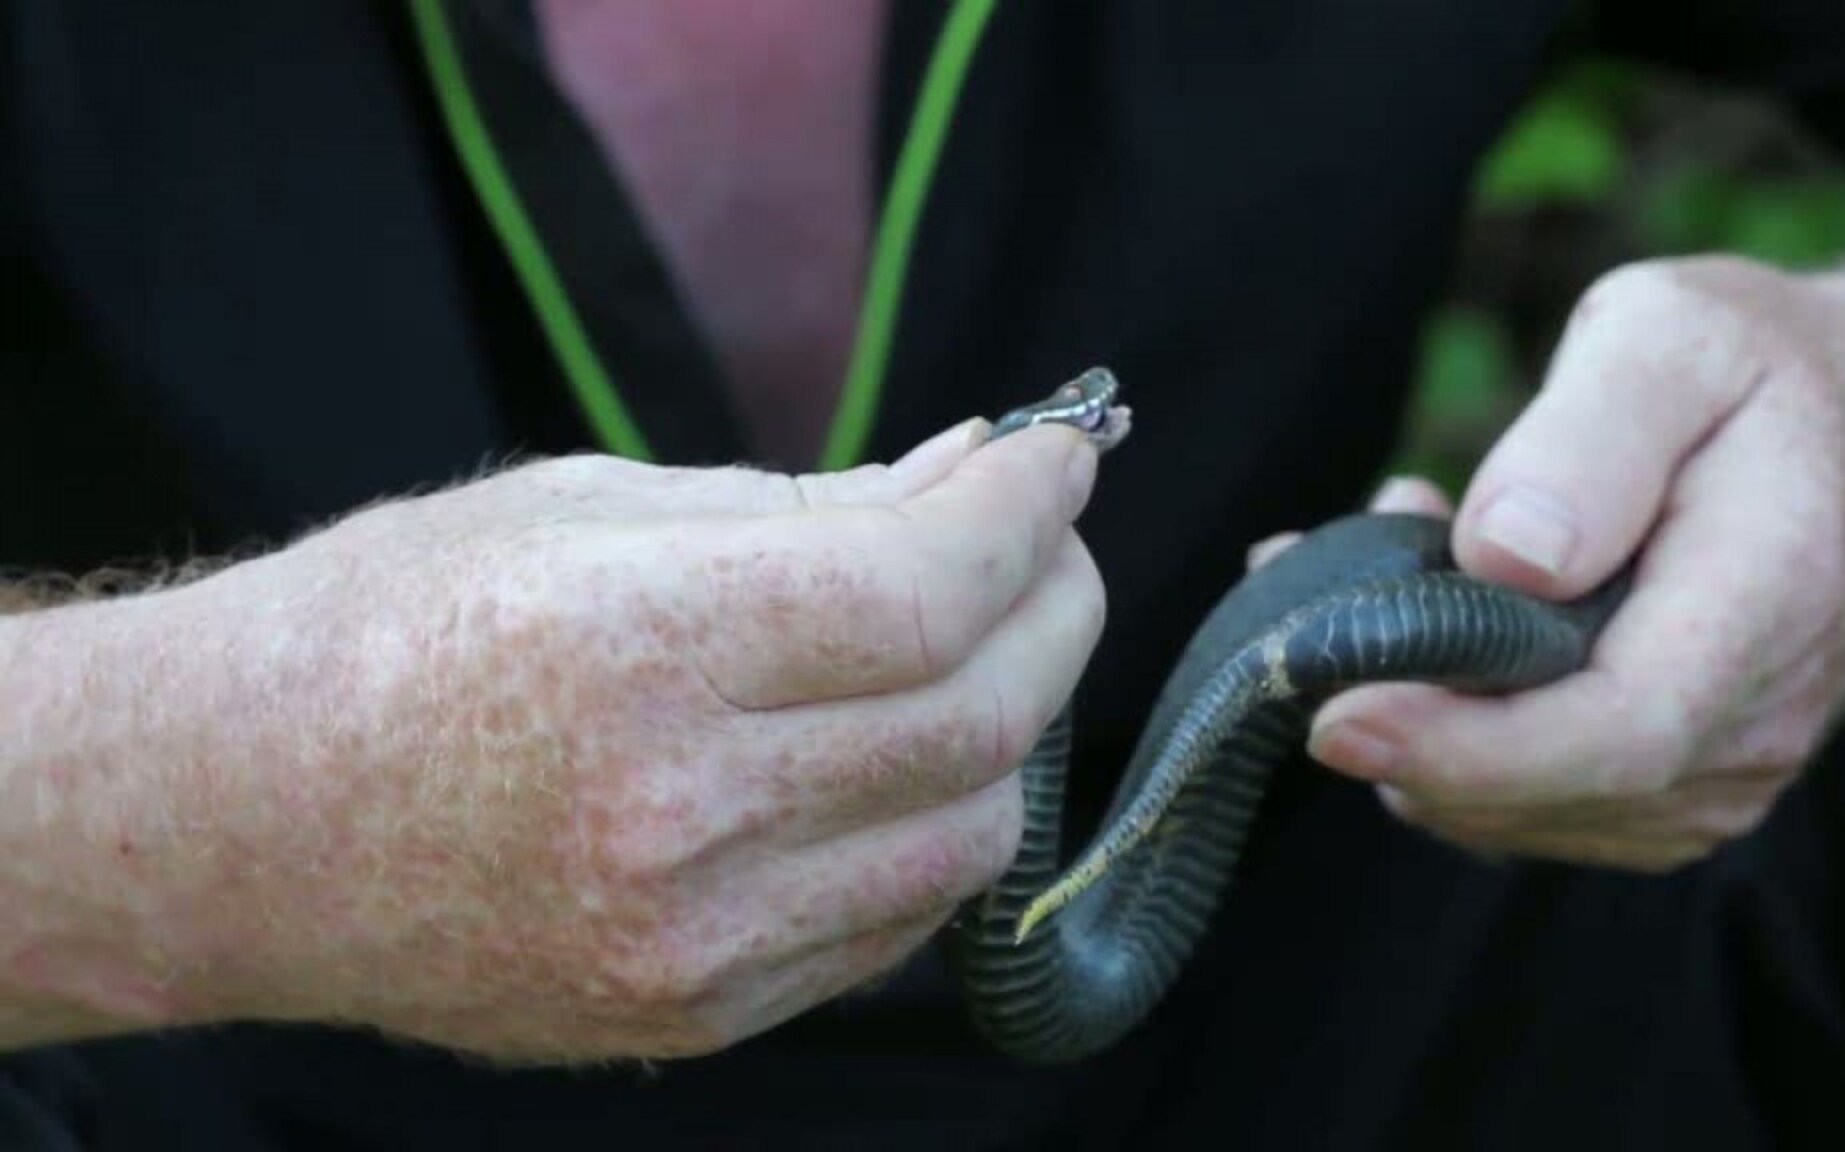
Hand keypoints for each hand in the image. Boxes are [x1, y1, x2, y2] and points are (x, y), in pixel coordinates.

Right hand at [0, 417, 1104, 1061]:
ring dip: (1010, 725)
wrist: (236, 822)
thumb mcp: (582, 506)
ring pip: (970, 833)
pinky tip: (891, 759)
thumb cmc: (388, 631)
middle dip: (1055, 606)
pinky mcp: (696, 1014)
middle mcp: (675, 809)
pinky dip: (933, 825)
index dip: (1028, 512)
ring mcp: (692, 937)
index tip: (1060, 458)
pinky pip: (898, 922)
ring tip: (969, 649)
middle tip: (1046, 543)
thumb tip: (968, 481)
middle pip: (981, 715)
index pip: (925, 590)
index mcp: (634, 644)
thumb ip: (803, 506)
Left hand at [1266, 254, 1844, 870]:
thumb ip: (1588, 437)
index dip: (1461, 745)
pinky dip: (1450, 739)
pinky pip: (1532, 803)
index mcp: (1764, 601)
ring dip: (1417, 722)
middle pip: (1543, 790)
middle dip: (1403, 717)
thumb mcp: (1674, 333)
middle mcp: (1753, 721)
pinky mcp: (1675, 786)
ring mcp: (1719, 771)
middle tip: (1319, 589)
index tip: (1335, 714)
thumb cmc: (1766, 368)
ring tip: (1383, 578)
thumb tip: (1504, 556)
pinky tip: (1427, 636)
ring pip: (1519, 811)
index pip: (1612, 733)